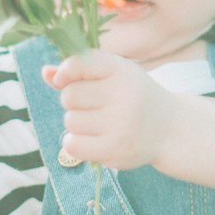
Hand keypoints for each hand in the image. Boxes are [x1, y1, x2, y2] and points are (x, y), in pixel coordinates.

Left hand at [43, 51, 173, 170]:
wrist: (169, 128)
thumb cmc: (133, 95)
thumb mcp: (113, 74)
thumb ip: (80, 71)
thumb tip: (46, 72)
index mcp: (121, 71)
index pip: (79, 63)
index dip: (66, 72)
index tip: (63, 79)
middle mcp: (123, 96)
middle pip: (69, 96)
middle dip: (74, 101)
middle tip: (94, 105)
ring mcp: (120, 125)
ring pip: (70, 121)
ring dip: (77, 123)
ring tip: (99, 122)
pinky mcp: (115, 150)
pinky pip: (72, 145)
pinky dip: (77, 142)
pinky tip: (93, 139)